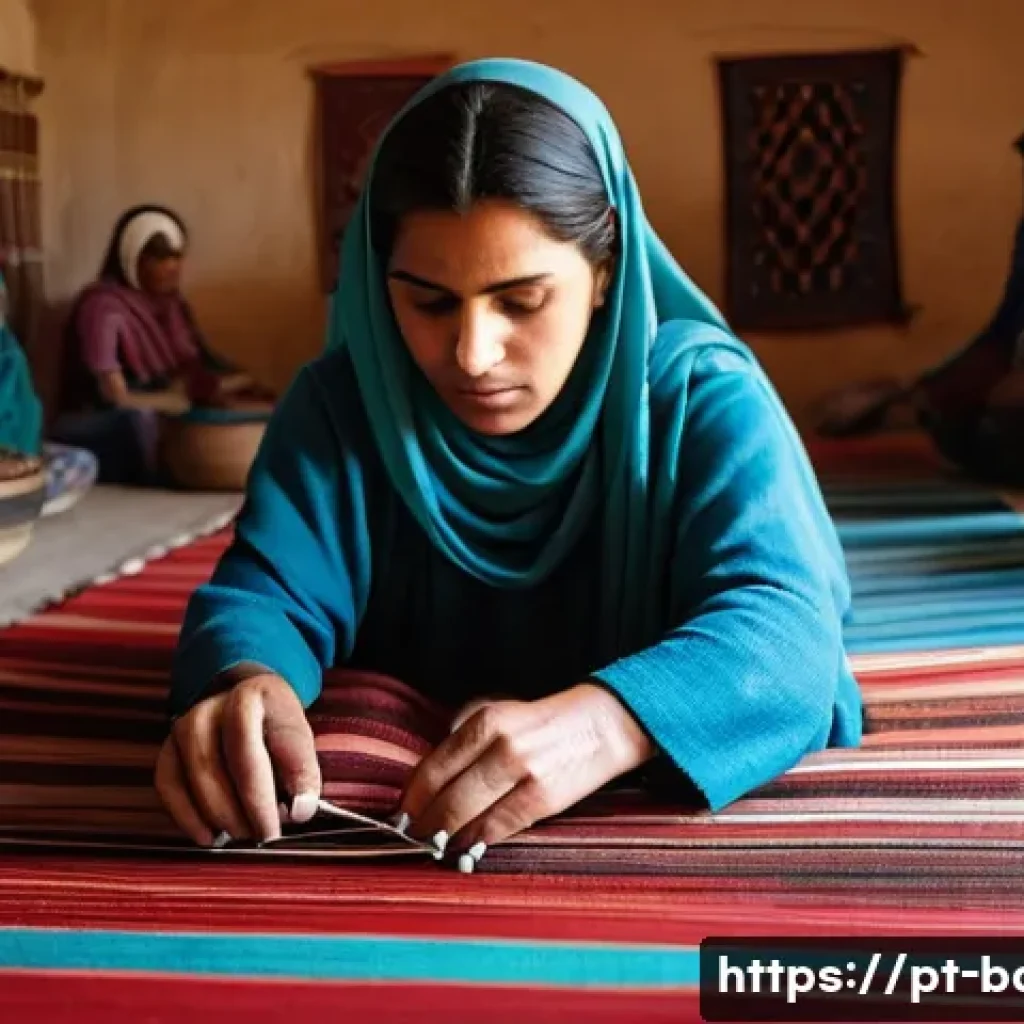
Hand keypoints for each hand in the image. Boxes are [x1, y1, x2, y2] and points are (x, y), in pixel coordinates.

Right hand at [154, 672, 320, 845]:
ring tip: (243, 834)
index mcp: (254, 696)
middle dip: (246, 809)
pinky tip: (208, 835)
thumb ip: (303, 770)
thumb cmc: (273, 725)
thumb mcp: (298, 737)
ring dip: (219, 816)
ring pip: (196, 778)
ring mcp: (185, 725)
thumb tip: (300, 811)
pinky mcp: (168, 747)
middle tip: (264, 835)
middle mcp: (213, 706)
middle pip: (225, 765)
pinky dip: (187, 816)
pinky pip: (170, 786)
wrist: (244, 703)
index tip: (286, 821)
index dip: (270, 791)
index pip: (260, 747)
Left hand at [397, 683, 654, 869]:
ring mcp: (524, 774)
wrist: (600, 725)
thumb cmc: (542, 722)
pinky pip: (498, 828)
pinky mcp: (543, 799)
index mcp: (485, 721)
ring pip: (468, 817)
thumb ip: (464, 737)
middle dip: (424, 823)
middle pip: (446, 797)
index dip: (412, 797)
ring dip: (446, 837)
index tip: (400, 813)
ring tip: (434, 845)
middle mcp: (501, 746)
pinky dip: (477, 840)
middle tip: (412, 836)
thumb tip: (430, 779)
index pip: (433, 767)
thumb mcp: (499, 710)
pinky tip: (466, 846)